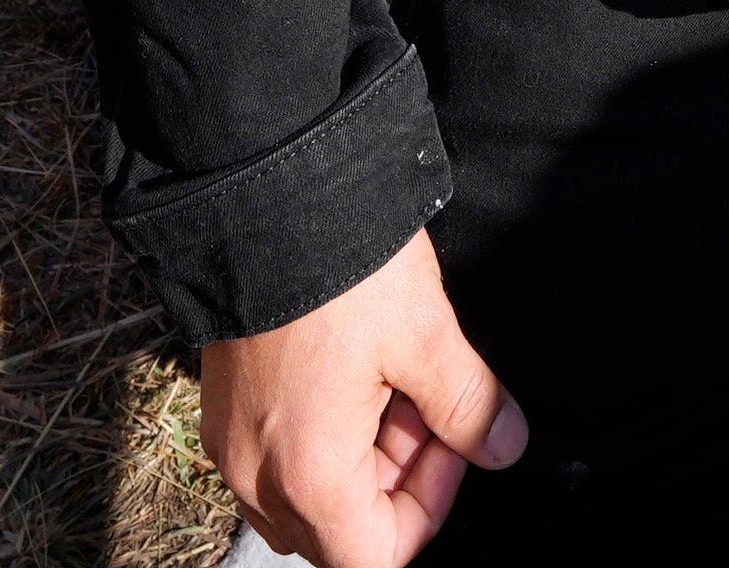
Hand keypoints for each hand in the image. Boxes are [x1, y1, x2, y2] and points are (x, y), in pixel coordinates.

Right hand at [196, 228, 524, 564]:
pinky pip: (277, 457)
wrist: (261, 197)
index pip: (374, 560)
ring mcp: (232, 444)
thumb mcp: (424, 337)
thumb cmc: (341, 270)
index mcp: (309, 476)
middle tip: (427, 406)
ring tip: (394, 381)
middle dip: (397, 483)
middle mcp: (258, 476)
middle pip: (339, 532)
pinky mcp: (223, 409)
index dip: (428, 513)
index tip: (453, 445)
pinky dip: (322, 436)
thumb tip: (504, 446)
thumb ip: (468, 406)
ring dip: (361, 460)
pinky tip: (355, 371)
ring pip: (308, 497)